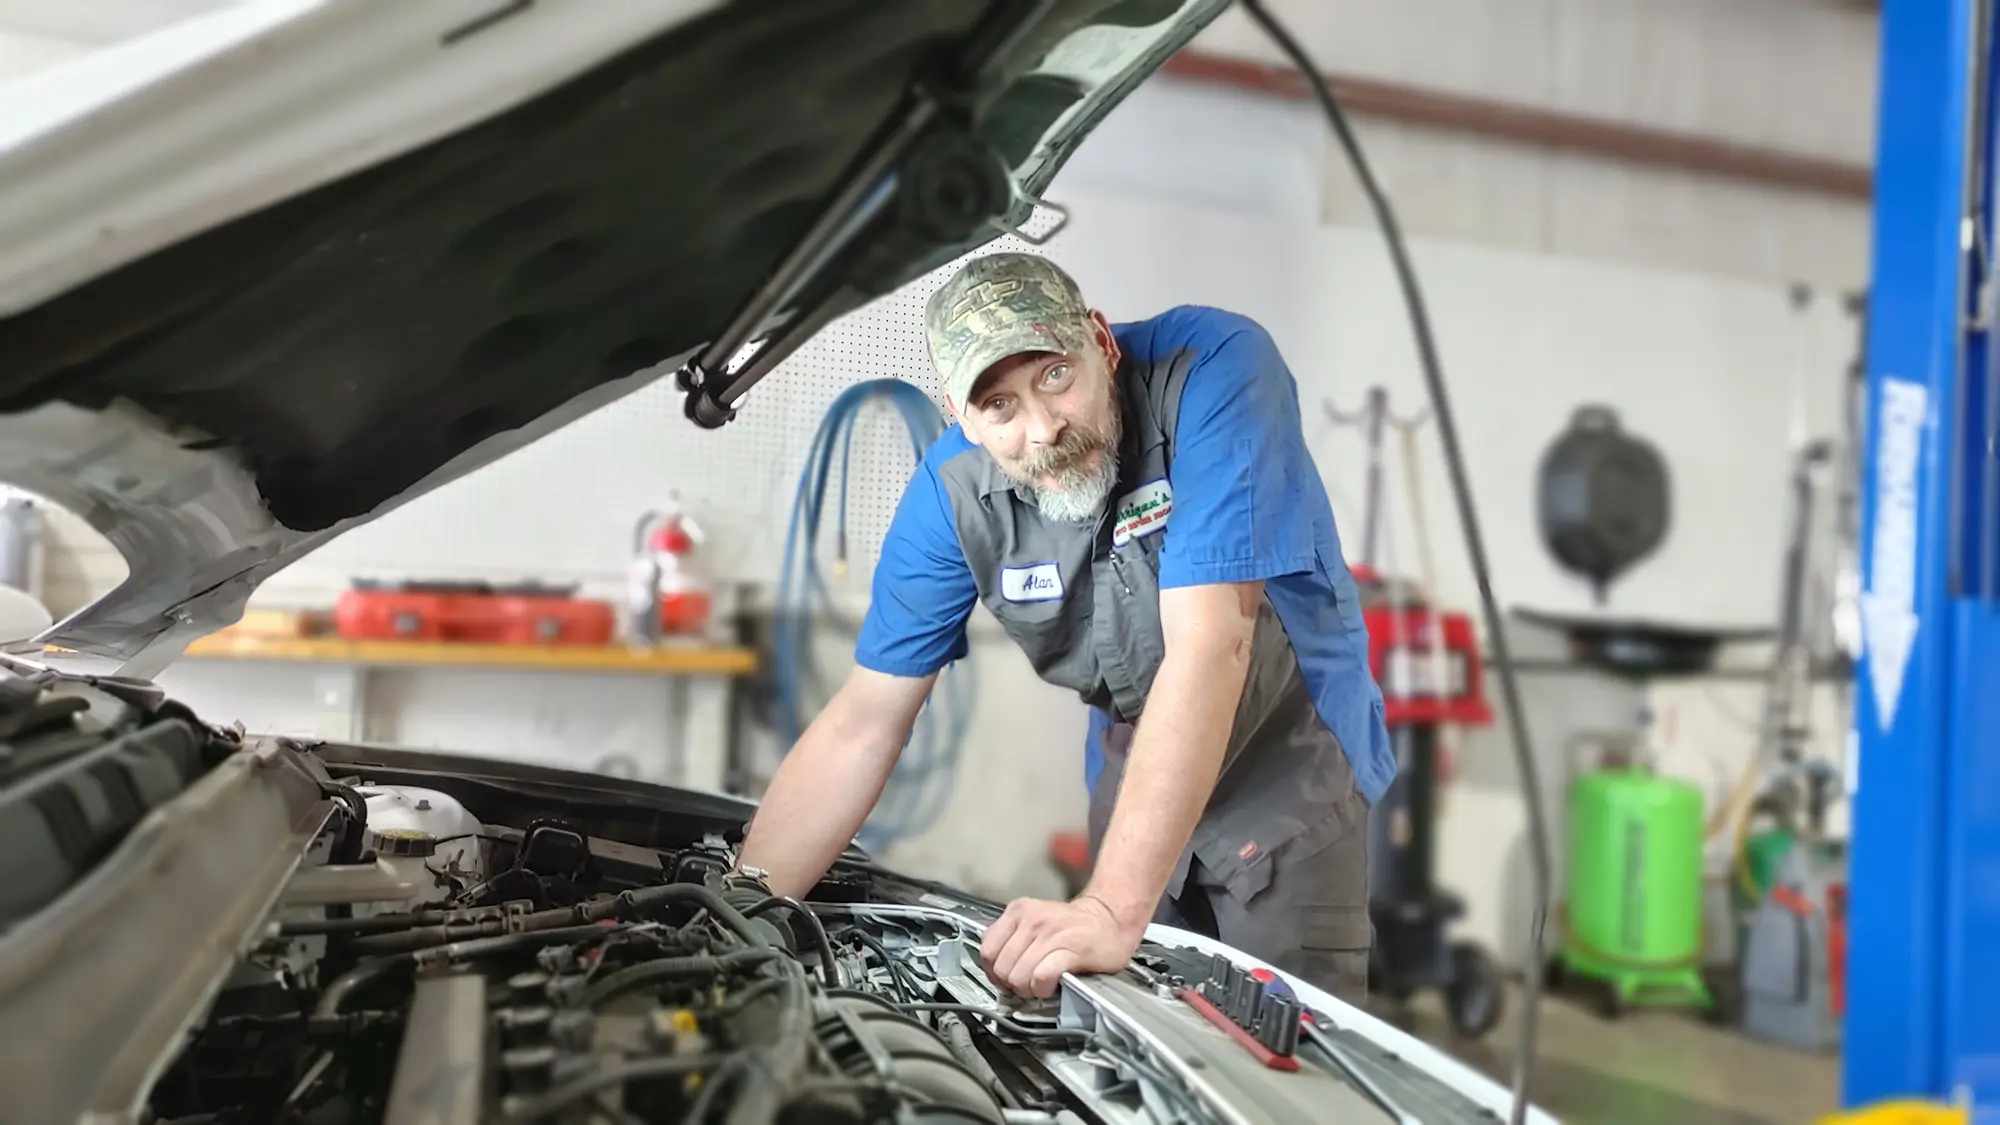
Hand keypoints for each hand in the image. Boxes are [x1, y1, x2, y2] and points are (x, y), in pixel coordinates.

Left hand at [979, 894, 1143, 997]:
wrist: (1111, 919)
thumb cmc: (1074, 926)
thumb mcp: (1034, 919)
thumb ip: (1012, 937)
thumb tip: (993, 966)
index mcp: (1019, 911)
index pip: (987, 950)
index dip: (994, 972)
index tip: (1006, 979)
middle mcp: (1032, 919)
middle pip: (1002, 967)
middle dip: (1012, 984)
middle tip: (1026, 985)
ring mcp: (1051, 933)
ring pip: (1018, 975)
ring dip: (1028, 989)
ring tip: (1040, 986)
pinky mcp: (1070, 948)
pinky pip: (1041, 976)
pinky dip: (1042, 988)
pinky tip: (1050, 987)